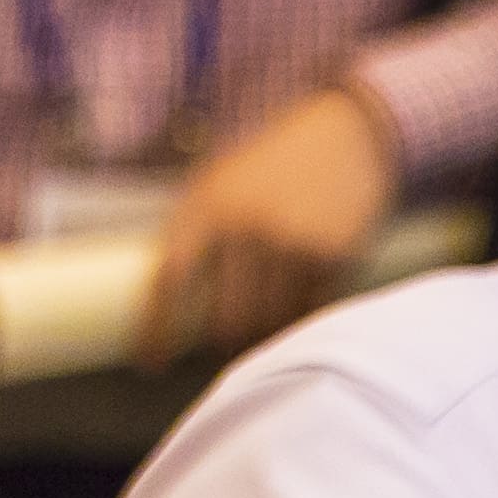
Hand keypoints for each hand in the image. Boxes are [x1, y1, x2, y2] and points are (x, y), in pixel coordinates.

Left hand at [137, 85, 399, 364]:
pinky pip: (310, 311)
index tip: (151, 364)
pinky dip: (302, 313)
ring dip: (265, 332)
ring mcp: (292, 243)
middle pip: (225, 320)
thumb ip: (198, 232)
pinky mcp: (333, 258)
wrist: (345, 134)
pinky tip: (305, 290)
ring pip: (269, 324)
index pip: (170, 279)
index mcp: (206, 203)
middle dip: (223, 340)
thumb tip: (171, 305)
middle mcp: (247, 225)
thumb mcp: (221, 181)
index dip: (155, 329)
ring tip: (267, 314)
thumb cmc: (272, 162)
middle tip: (226, 340)